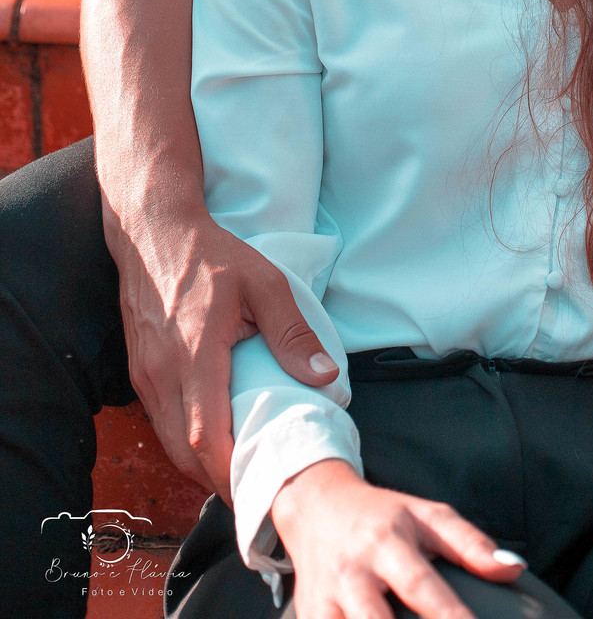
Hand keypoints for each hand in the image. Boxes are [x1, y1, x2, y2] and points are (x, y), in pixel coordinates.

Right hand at [108, 199, 340, 504]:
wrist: (154, 231)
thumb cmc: (213, 256)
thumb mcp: (265, 284)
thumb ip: (293, 334)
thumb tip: (326, 378)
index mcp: (194, 355)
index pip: (206, 436)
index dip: (230, 471)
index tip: (260, 485)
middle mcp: (161, 374)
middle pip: (184, 453)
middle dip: (218, 479)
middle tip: (256, 489)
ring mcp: (144, 376)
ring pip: (168, 442)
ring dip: (200, 464)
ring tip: (239, 470)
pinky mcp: (138, 372)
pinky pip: (161, 421)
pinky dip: (184, 441)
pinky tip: (213, 439)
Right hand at [271, 458, 526, 618]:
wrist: (317, 506)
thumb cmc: (386, 516)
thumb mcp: (428, 516)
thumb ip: (471, 544)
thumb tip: (516, 568)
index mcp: (387, 542)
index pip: (421, 586)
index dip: (448, 616)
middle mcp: (353, 573)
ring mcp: (325, 599)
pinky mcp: (308, 617)